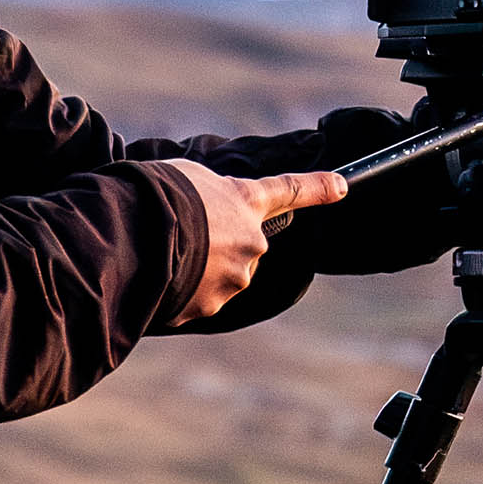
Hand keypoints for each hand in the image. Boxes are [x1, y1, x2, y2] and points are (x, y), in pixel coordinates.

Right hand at [163, 160, 347, 319]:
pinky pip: (196, 299)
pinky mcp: (211, 306)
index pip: (290, 190)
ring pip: (219, 276)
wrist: (139, 234)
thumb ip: (211, 197)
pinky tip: (159, 278)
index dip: (318, 187)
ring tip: (164, 255)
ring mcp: (235, 278)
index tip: (342, 186)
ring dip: (196, 270)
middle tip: (180, 234)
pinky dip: (180, 293)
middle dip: (216, 245)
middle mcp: (251, 242)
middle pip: (241, 246)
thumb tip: (206, 216)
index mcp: (247, 201)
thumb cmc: (160, 195)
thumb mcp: (189, 177)